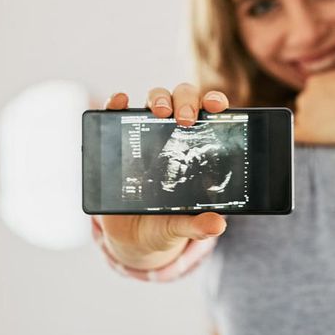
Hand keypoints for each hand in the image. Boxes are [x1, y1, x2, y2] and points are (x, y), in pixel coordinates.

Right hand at [100, 84, 229, 269]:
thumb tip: (218, 227)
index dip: (215, 102)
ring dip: (158, 98)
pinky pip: (117, 113)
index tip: (218, 106)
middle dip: (186, 101)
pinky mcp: (120, 138)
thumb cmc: (165, 223)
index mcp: (198, 147)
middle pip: (183, 99)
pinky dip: (117, 102)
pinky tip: (121, 101)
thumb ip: (198, 226)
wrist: (131, 236)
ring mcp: (146, 133)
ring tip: (160, 112)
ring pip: (155, 99)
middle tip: (185, 119)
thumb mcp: (181, 226)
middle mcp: (174, 132)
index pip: (211, 114)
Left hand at [294, 70, 334, 144]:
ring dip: (314, 129)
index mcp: (316, 81)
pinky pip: (293, 137)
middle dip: (317, 117)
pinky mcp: (307, 130)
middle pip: (304, 110)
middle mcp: (305, 94)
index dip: (323, 107)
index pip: (311, 97)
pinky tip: (312, 142)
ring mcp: (304, 112)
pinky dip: (297, 141)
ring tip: (334, 132)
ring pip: (301, 124)